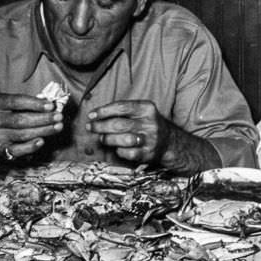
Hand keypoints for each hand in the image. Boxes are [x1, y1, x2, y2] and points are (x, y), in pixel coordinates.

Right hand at [0, 93, 62, 160]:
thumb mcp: (5, 103)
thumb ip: (24, 103)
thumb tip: (50, 106)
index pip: (16, 101)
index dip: (35, 104)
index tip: (51, 105)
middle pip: (21, 120)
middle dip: (43, 119)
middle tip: (59, 117)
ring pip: (22, 134)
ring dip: (43, 131)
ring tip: (58, 127)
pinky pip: (17, 150)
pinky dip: (30, 146)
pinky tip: (41, 141)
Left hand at [87, 100, 218, 173]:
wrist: (168, 141)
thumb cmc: (147, 124)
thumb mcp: (140, 111)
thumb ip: (121, 111)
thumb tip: (95, 115)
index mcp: (147, 108)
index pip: (121, 107)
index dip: (103, 111)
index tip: (92, 115)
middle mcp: (150, 123)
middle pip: (119, 124)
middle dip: (101, 126)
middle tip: (91, 127)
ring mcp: (150, 139)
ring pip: (122, 139)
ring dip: (107, 139)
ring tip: (102, 138)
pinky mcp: (148, 154)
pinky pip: (127, 153)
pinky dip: (119, 151)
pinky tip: (118, 148)